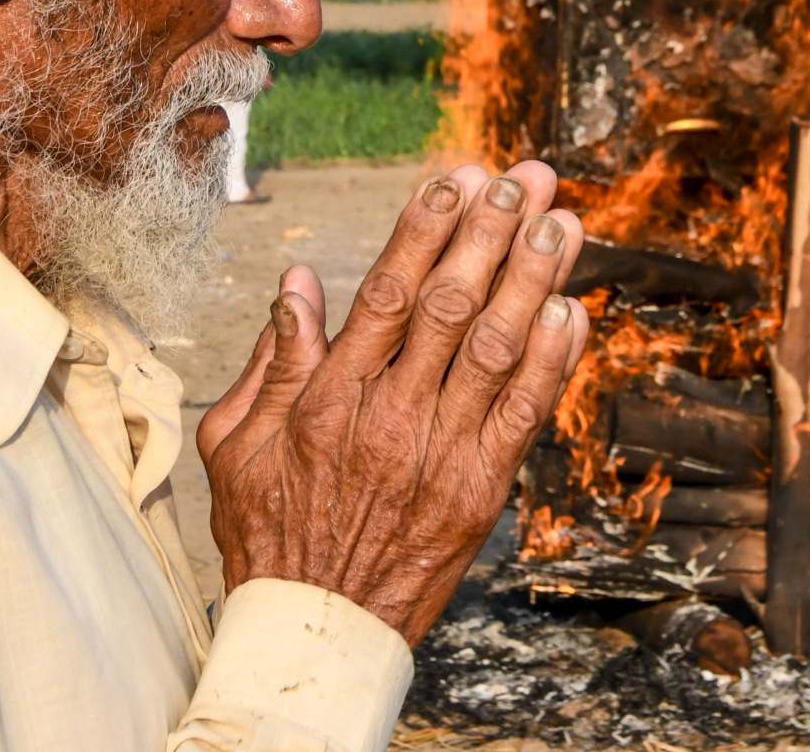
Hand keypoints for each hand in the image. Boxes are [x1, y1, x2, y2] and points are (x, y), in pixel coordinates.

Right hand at [197, 161, 590, 643]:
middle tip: (526, 179)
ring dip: (534, 280)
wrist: (314, 631)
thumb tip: (298, 285)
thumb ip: (274, 361)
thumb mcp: (237, 445)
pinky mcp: (479, 492)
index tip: (458, 179)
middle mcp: (389, 419)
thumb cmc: (271, 534)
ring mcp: (440, 456)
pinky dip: (554, 362)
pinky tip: (572, 311)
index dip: (428, 230)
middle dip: (493, 234)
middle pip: (450, 306)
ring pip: (496, 350)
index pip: (387, 294)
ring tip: (563, 224)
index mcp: (328, 400)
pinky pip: (524, 416)